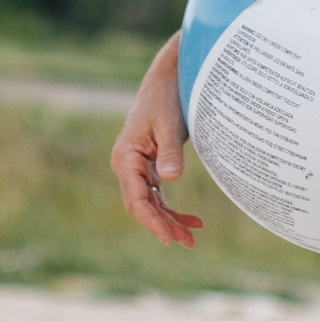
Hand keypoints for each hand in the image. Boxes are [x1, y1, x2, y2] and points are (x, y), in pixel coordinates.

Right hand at [111, 36, 204, 247]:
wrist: (167, 78)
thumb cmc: (165, 98)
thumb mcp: (169, 123)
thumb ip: (169, 151)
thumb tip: (170, 179)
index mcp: (125, 157)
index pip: (135, 198)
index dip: (152, 220)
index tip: (169, 236)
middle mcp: (127, 165)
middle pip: (142, 205)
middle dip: (163, 225)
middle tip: (188, 241)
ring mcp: (137, 167)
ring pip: (151, 203)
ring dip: (170, 220)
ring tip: (193, 236)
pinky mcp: (150, 166)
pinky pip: (158, 194)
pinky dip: (172, 208)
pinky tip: (193, 220)